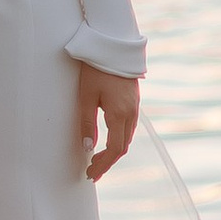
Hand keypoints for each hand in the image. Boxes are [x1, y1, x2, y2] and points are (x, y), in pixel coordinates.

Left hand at [76, 65, 139, 181]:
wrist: (113, 45)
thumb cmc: (96, 69)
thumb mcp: (86, 96)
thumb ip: (86, 123)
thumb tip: (87, 148)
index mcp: (120, 114)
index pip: (114, 150)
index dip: (103, 165)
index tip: (90, 174)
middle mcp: (131, 113)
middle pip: (122, 147)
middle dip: (107, 162)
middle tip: (91, 172)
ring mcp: (135, 107)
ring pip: (127, 137)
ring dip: (113, 151)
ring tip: (97, 159)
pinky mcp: (134, 101)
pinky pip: (129, 127)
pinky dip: (119, 139)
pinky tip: (107, 141)